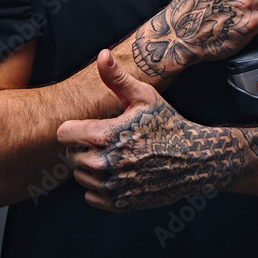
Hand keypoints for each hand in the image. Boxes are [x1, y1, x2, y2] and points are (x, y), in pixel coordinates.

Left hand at [57, 50, 257, 210]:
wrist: (194, 158)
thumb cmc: (167, 123)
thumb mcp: (144, 96)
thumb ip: (117, 78)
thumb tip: (102, 54)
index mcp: (105, 135)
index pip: (63, 134)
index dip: (76, 128)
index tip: (91, 127)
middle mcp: (104, 163)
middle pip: (70, 156)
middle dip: (85, 147)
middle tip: (109, 141)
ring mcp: (112, 186)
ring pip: (80, 177)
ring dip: (91, 168)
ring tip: (116, 156)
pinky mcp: (119, 203)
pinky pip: (91, 196)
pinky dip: (100, 187)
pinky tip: (120, 174)